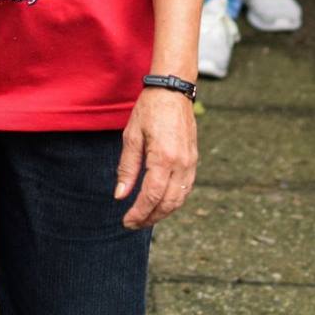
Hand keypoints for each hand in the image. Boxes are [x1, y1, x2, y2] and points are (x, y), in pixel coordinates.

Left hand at [115, 88, 197, 228]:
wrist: (173, 90)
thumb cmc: (149, 110)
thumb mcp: (131, 136)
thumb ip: (127, 168)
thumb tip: (120, 196)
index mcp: (163, 158)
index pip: (151, 196)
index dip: (138, 213)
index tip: (126, 221)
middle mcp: (181, 164)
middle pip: (167, 203)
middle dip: (150, 218)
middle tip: (133, 224)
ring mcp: (190, 162)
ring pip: (179, 199)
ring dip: (163, 212)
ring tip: (145, 217)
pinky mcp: (194, 160)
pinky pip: (186, 188)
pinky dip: (174, 201)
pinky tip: (160, 203)